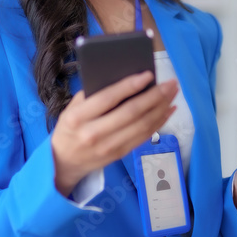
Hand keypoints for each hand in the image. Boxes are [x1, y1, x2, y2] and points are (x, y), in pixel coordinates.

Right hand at [50, 71, 178, 196]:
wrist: (64, 162)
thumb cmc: (69, 128)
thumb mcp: (70, 108)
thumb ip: (91, 94)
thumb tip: (122, 77)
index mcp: (78, 117)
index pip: (108, 99)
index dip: (130, 86)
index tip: (148, 74)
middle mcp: (93, 134)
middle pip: (131, 113)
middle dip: (154, 96)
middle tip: (170, 83)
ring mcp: (108, 146)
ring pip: (141, 126)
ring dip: (161, 108)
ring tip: (172, 94)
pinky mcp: (120, 154)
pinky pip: (143, 136)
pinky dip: (158, 122)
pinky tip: (167, 110)